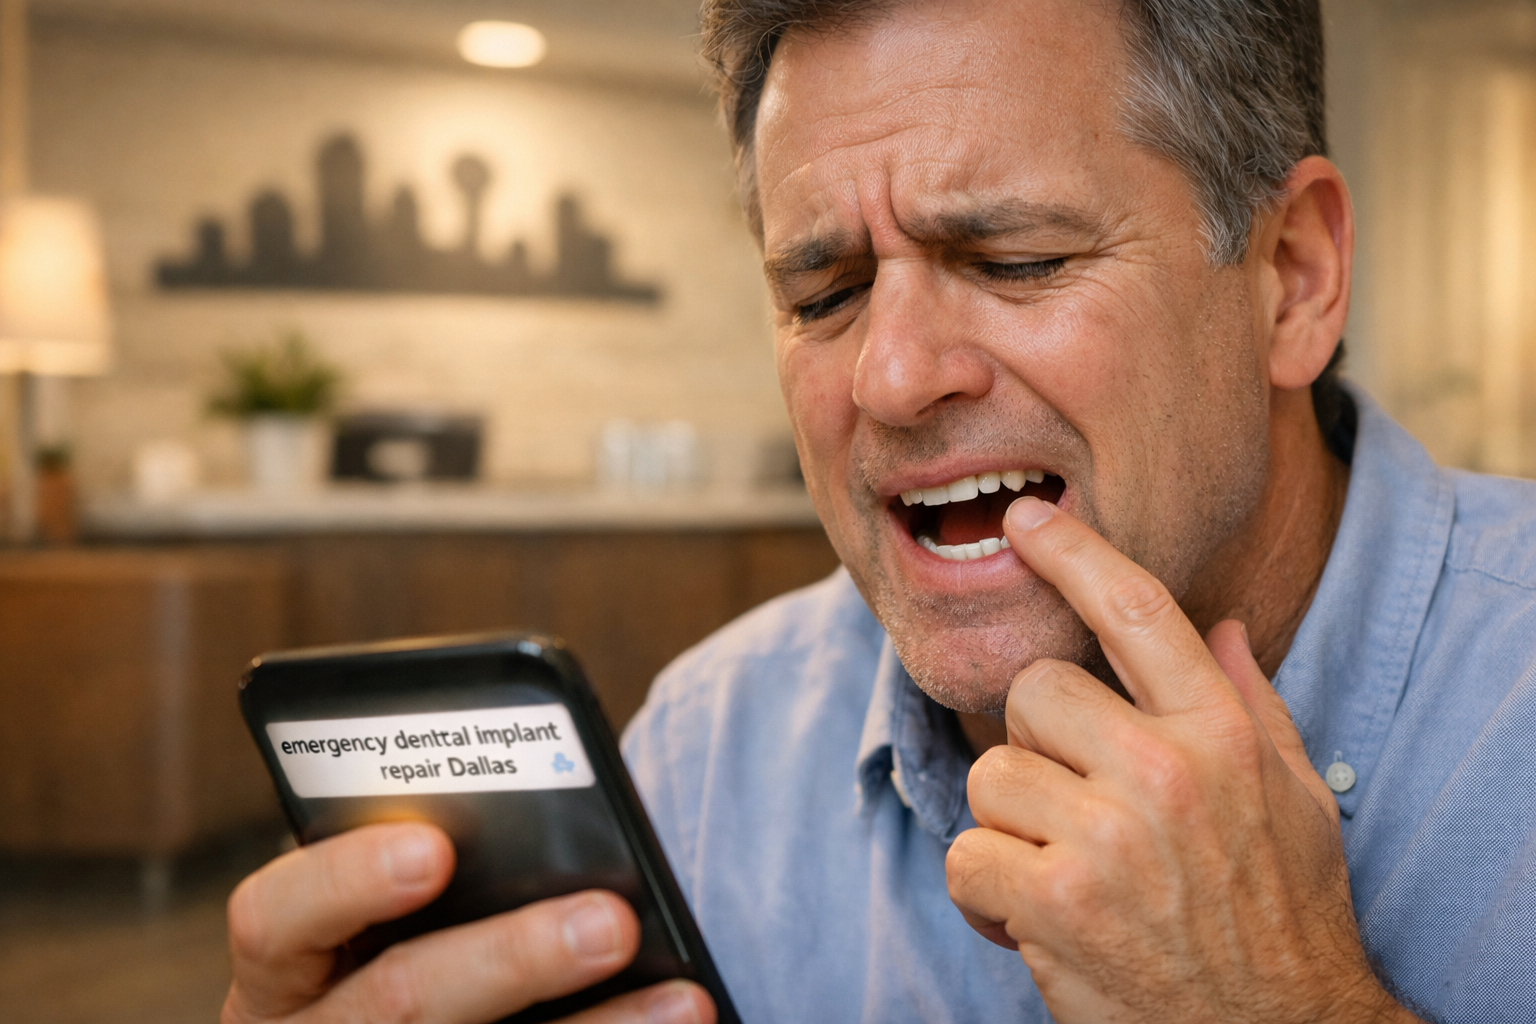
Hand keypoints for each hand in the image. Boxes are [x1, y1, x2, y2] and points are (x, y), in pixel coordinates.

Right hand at [222, 821, 713, 1023]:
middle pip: (397, 1003)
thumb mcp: (388, 921)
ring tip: (684, 1001)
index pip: (274, 920)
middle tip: (612, 920)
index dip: (345, 881)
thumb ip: (434, 869)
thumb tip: (559, 822)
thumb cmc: (405, 951)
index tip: (433, 849)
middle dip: (512, 959)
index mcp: (283, 974)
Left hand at [945, 497, 1420, 1023]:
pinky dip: (986, 895)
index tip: (1026, 521)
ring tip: (1065, 871)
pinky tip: (1038, 919)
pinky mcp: (1055, 902)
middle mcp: (1165, 771)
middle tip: (1074, 805)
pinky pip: (965, 855)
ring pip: (988, 777)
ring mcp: (1106, 837)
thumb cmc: (1283, 916)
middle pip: (1032, 693)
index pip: (1137, 611)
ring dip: (1009, 829)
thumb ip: (1252, 705)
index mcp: (1222, 734)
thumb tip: (1223, 623)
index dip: (1073, 553)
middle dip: (1036, 747)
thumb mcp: (1298, 802)